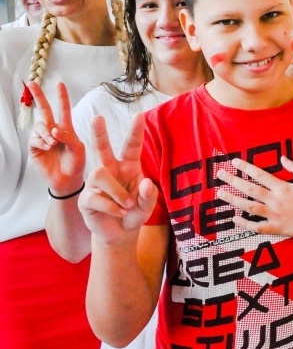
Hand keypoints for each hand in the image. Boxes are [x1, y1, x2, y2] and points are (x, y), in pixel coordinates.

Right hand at [27, 81, 85, 195]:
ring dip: (46, 132)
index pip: (64, 109)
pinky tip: (48, 146)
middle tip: (31, 83)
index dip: (62, 97)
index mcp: (66, 128)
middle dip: (38, 96)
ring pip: (39, 125)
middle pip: (44, 110)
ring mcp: (43, 138)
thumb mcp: (78, 148)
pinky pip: (34, 139)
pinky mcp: (35, 148)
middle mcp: (53, 130)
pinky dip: (41, 141)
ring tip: (53, 142)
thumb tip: (54, 129)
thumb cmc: (76, 163)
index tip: (60, 83)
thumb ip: (68, 137)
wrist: (68, 180)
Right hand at [78, 114, 157, 245]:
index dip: (135, 131)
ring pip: (100, 174)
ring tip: (126, 205)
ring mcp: (95, 183)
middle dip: (99, 134)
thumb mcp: (147, 207)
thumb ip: (149, 196)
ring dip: (117, 192)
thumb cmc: (134, 214)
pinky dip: (111, 207)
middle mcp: (111, 170)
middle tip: (97, 118)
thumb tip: (145, 183)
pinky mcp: (86, 197)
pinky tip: (118, 213)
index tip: (138, 115)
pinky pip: (96, 196)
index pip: (132, 146)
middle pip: (102, 149)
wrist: (119, 233)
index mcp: (129, 167)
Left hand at [216, 156, 292, 241]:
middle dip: (233, 181)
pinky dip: (244, 223)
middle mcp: (276, 201)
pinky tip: (234, 218)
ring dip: (233, 200)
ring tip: (220, 194)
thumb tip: (283, 158)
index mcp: (283, 188)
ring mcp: (274, 216)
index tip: (234, 162)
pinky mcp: (276, 228)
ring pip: (249, 207)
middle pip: (250, 189)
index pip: (260, 175)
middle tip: (220, 174)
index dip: (246, 168)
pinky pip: (257, 226)